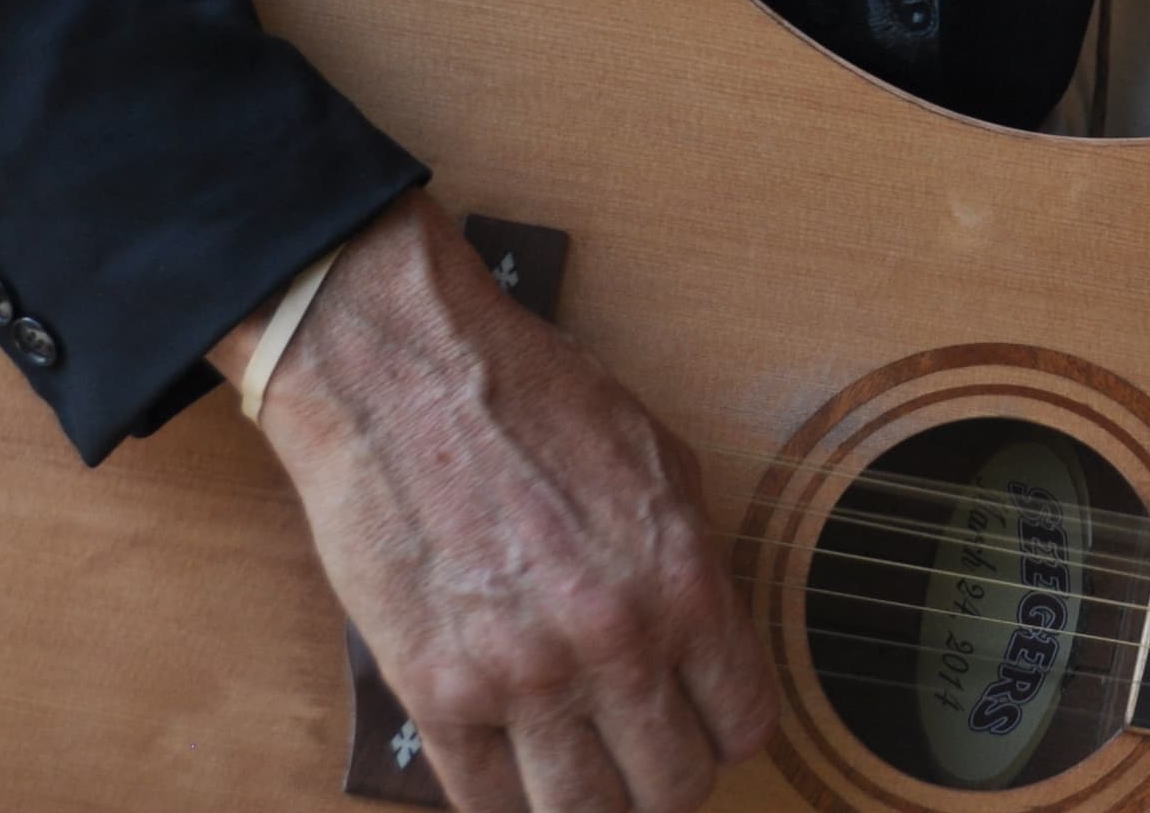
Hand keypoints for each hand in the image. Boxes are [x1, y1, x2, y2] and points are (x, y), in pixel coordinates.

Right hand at [221, 192, 776, 811]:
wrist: (406, 379)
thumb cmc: (534, 402)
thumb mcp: (662, 464)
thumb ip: (693, 565)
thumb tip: (711, 649)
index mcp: (682, 579)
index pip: (743, 723)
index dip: (730, 734)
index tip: (709, 727)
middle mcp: (612, 640)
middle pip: (671, 787)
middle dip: (667, 780)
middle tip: (647, 757)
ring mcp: (520, 676)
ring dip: (593, 806)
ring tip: (586, 772)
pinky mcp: (434, 694)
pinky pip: (486, 803)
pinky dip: (509, 803)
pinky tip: (517, 772)